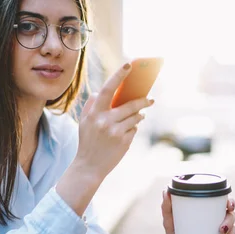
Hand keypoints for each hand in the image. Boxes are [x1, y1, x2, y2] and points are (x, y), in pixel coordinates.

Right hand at [74, 63, 154, 180]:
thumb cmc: (88, 141)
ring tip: (138, 117)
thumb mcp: (84, 122)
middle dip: (143, 101)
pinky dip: (133, 129)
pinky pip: (134, 129)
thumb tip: (101, 91)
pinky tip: (126, 133)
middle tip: (150, 100)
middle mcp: (105, 121)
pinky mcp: (124, 142)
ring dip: (139, 116)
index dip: (118, 75)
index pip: (107, 89)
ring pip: (135, 117)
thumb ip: (92, 105)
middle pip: (130, 104)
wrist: (89, 166)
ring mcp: (115, 132)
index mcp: (94, 113)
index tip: (129, 65)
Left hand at [155, 191, 234, 233]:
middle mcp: (218, 220)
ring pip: (233, 231)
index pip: (225, 202)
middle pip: (231, 216)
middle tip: (221, 229)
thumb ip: (167, 207)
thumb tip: (166, 190)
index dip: (231, 203)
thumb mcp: (170, 222)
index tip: (229, 206)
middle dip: (230, 222)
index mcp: (209, 211)